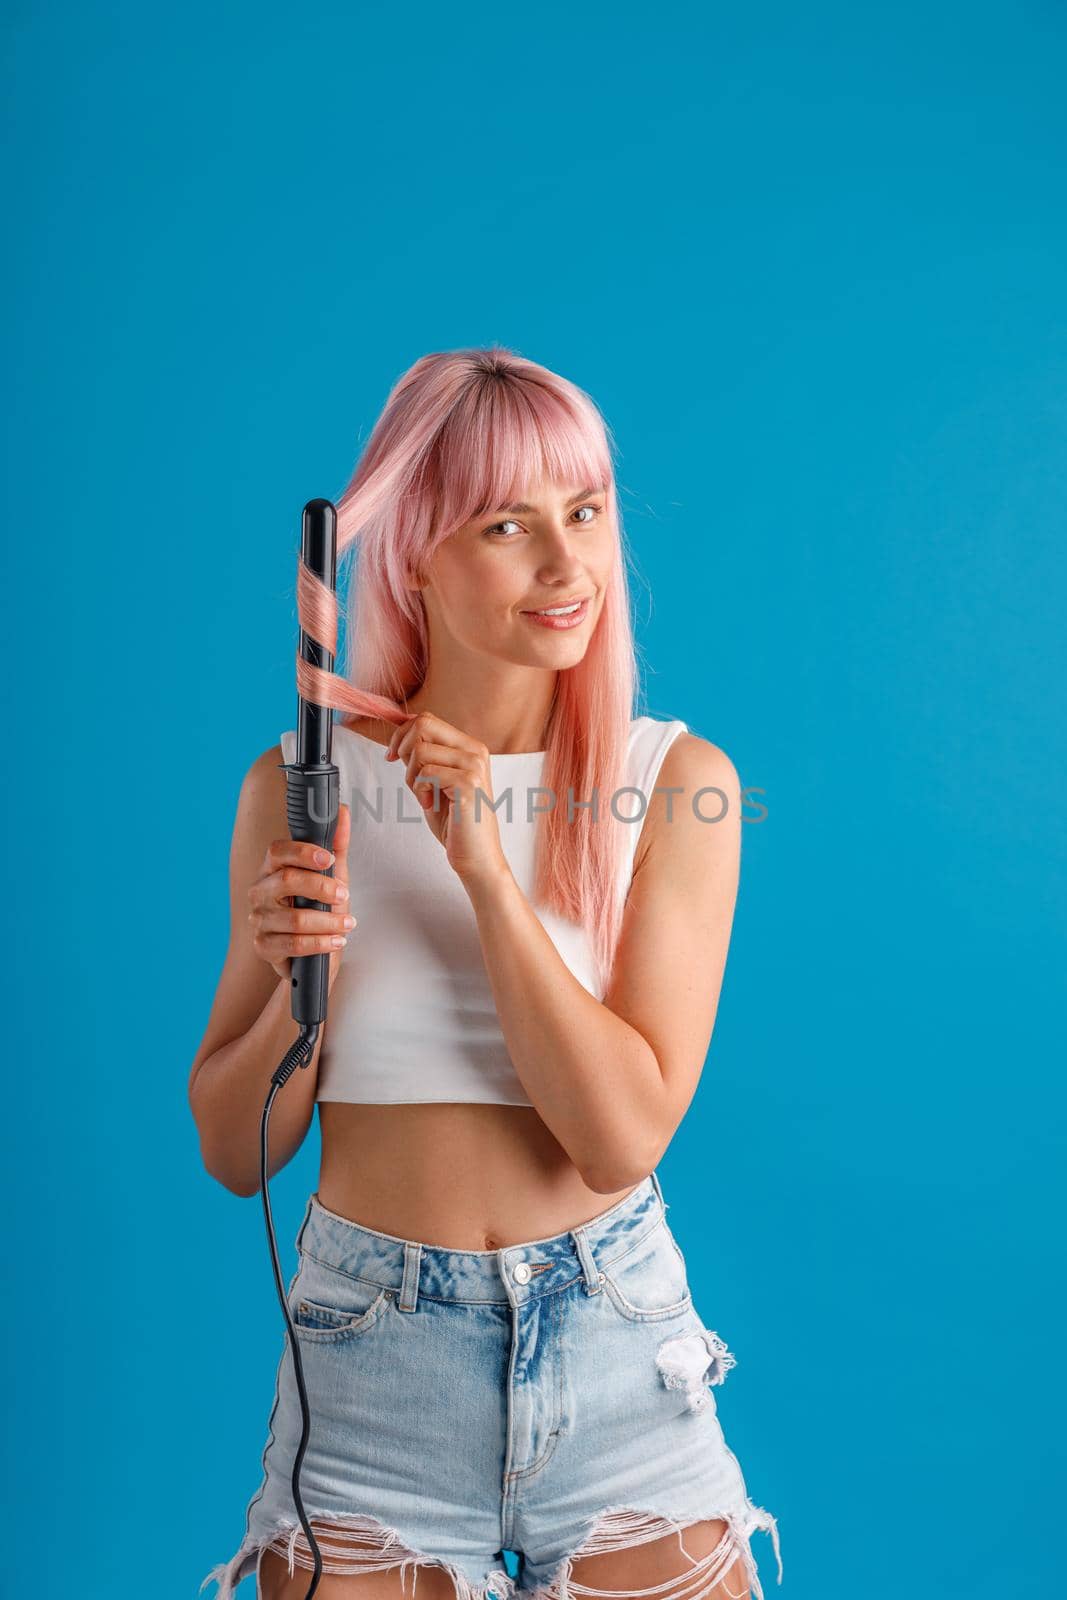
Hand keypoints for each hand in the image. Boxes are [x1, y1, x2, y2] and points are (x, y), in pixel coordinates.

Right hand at [247, 803, 353, 984]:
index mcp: (272, 869)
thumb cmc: (318, 910)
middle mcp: (260, 892)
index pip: (277, 851)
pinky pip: (293, 944)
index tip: (329, 859)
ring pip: (294, 918)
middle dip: (322, 888)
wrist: (312, 954)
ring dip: (328, 921)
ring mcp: (259, 920)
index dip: (303, 852)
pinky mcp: (264, 947)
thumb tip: (344, 811)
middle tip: (344, 895)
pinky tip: (336, 941)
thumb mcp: (332, 876)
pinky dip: (320, 943)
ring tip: (348, 924)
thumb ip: (337, 845)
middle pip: (287, 881)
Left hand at [386, 711, 507, 886]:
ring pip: (421, 751)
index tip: (392, 757)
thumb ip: (422, 757)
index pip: (426, 719)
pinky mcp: (468, 785)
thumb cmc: (455, 822)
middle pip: (423, 724)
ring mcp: (474, 766)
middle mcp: (475, 751)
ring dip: (411, 777)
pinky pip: (427, 774)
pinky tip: (429, 805)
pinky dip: (419, 791)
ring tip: (424, 796)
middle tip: (409, 777)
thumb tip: (399, 733)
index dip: (401, 734)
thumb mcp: (434, 782)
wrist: (477, 856)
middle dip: (403, 749)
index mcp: (469, 746)